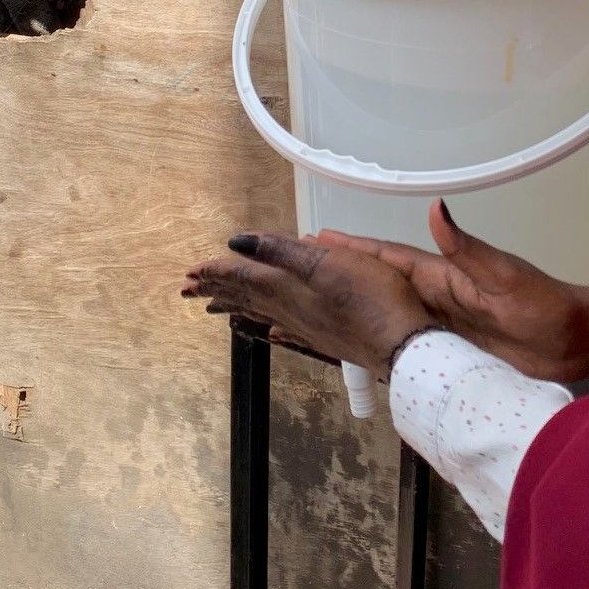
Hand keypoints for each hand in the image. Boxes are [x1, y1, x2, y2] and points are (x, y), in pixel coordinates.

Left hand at [182, 234, 434, 373]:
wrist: (401, 345)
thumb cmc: (370, 298)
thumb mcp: (326, 263)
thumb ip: (281, 251)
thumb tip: (237, 243)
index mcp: (287, 287)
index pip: (242, 276)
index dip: (216, 270)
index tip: (189, 271)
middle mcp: (290, 309)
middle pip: (245, 295)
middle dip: (217, 288)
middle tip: (187, 289)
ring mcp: (306, 325)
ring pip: (260, 310)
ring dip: (235, 304)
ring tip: (214, 305)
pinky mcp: (323, 335)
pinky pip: (281, 324)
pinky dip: (267, 319)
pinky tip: (268, 327)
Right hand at [317, 202, 588, 383]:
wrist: (575, 342)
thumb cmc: (547, 305)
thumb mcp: (504, 275)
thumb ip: (467, 248)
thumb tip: (435, 209)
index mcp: (446, 276)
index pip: (391, 258)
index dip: (356, 248)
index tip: (320, 238)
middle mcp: (441, 297)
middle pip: (384, 285)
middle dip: (348, 273)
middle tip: (309, 266)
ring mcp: (447, 324)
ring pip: (394, 314)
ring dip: (364, 306)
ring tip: (327, 304)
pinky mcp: (455, 350)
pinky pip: (413, 342)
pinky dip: (389, 338)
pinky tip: (371, 343)